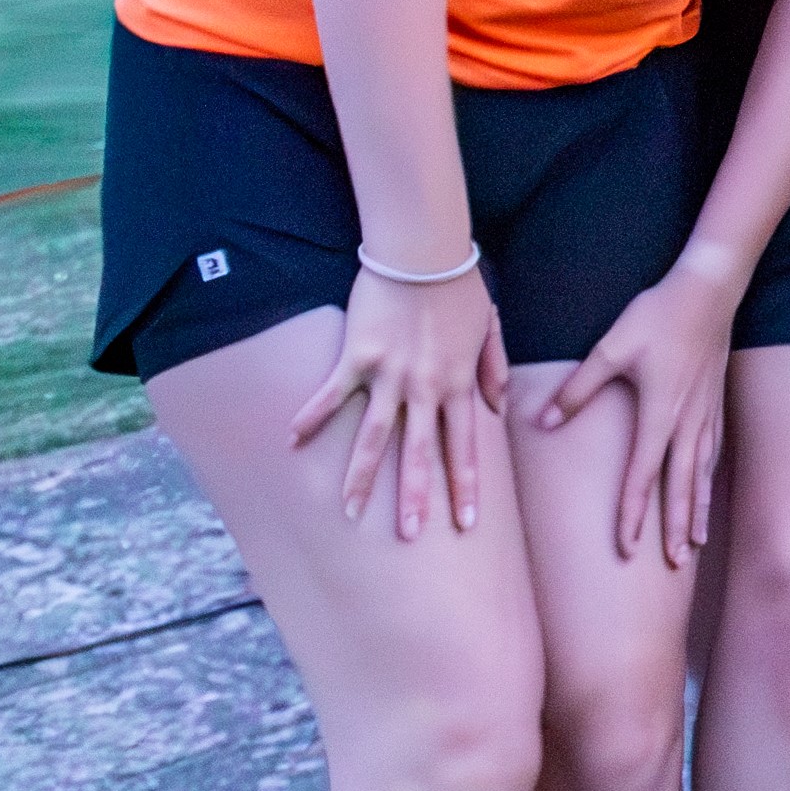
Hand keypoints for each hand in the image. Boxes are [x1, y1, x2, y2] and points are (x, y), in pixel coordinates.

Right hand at [296, 266, 507, 540]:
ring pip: (373, 438)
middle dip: (415, 499)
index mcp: (458, 383)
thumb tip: (497, 410)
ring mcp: (388, 375)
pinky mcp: (357, 357)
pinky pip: (331, 396)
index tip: (466, 522)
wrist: (425, 251)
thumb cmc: (460, 287)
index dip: (464, 485)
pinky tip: (292, 445)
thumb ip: (493, 370)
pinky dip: (311, 419)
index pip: (463, 445)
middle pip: (418, 453)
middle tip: (409, 538)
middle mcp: (425, 387)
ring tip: (349, 514)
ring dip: (360, 479)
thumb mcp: (490, 327)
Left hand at [544, 258, 741, 565]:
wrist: (710, 288)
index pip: (642, 476)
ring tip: (693, 541)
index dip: (634, 515)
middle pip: (681, 486)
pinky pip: (712, 452)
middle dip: (675, 527)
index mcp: (659, 413)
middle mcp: (686, 421)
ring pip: (702, 473)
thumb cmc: (658, 315)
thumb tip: (543, 422)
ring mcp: (706, 412)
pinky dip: (708, 479)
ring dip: (696, 509)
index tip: (628, 549)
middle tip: (673, 563)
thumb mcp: (611, 348)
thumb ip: (578, 389)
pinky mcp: (715, 400)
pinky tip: (706, 489)